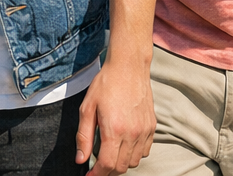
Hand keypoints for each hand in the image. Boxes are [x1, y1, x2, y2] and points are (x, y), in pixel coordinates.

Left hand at [77, 52, 155, 175]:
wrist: (128, 67)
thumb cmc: (106, 84)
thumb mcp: (87, 108)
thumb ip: (84, 136)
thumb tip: (81, 159)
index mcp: (114, 129)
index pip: (107, 165)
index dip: (97, 175)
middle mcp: (132, 133)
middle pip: (121, 167)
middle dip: (108, 171)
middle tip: (98, 165)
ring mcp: (144, 130)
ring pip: (134, 161)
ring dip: (121, 163)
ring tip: (111, 153)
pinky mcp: (152, 126)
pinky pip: (145, 151)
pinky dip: (135, 154)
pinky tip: (125, 144)